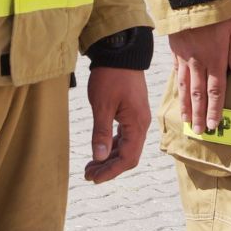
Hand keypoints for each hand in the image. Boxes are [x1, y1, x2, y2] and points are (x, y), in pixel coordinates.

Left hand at [83, 66, 150, 184]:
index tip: (94, 178)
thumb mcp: (102, 105)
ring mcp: (137, 118)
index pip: (128, 158)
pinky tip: (101, 149)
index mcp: (137, 124)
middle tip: (88, 174)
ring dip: (109, 158)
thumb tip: (99, 157)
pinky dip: (112, 146)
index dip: (111, 171)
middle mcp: (141, 124)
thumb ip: (101, 132)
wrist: (120, 52)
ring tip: (90, 165)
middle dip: (109, 168)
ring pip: (126, 146)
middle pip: (128, 156)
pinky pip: (125, 136)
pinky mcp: (132, 112)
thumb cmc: (110, 76)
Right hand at [168, 18, 230, 134]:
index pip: (216, 91)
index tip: (214, 125)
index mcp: (215, 59)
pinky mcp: (175, 51)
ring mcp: (185, 58)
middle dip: (200, 114)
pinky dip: (177, 87)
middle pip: (198, 94)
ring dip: (186, 106)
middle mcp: (198, 63)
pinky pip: (176, 73)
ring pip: (184, 87)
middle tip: (200, 131)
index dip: (215, 109)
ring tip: (187, 120)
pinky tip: (177, 96)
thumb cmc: (217, 12)